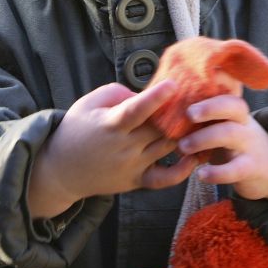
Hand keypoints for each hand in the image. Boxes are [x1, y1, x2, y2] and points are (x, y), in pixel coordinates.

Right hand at [27, 81, 198, 218]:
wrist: (61, 169)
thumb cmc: (77, 128)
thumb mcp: (90, 102)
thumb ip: (119, 93)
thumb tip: (147, 95)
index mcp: (110, 124)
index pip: (135, 111)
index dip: (155, 99)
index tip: (173, 85)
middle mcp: (124, 147)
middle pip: (160, 129)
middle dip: (181, 114)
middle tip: (201, 99)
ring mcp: (132, 166)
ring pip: (168, 148)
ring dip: (188, 136)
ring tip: (205, 120)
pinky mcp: (137, 181)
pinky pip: (166, 179)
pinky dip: (183, 170)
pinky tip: (196, 156)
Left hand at [177, 95, 267, 215]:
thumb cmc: (237, 144)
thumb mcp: (226, 127)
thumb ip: (207, 119)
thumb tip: (170, 105)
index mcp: (236, 112)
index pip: (227, 93)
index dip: (209, 93)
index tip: (189, 95)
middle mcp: (244, 123)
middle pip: (233, 107)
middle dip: (208, 108)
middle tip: (187, 114)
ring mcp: (249, 145)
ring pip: (229, 134)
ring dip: (203, 138)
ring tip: (182, 147)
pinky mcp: (251, 169)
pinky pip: (236, 169)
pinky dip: (217, 173)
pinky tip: (201, 175)